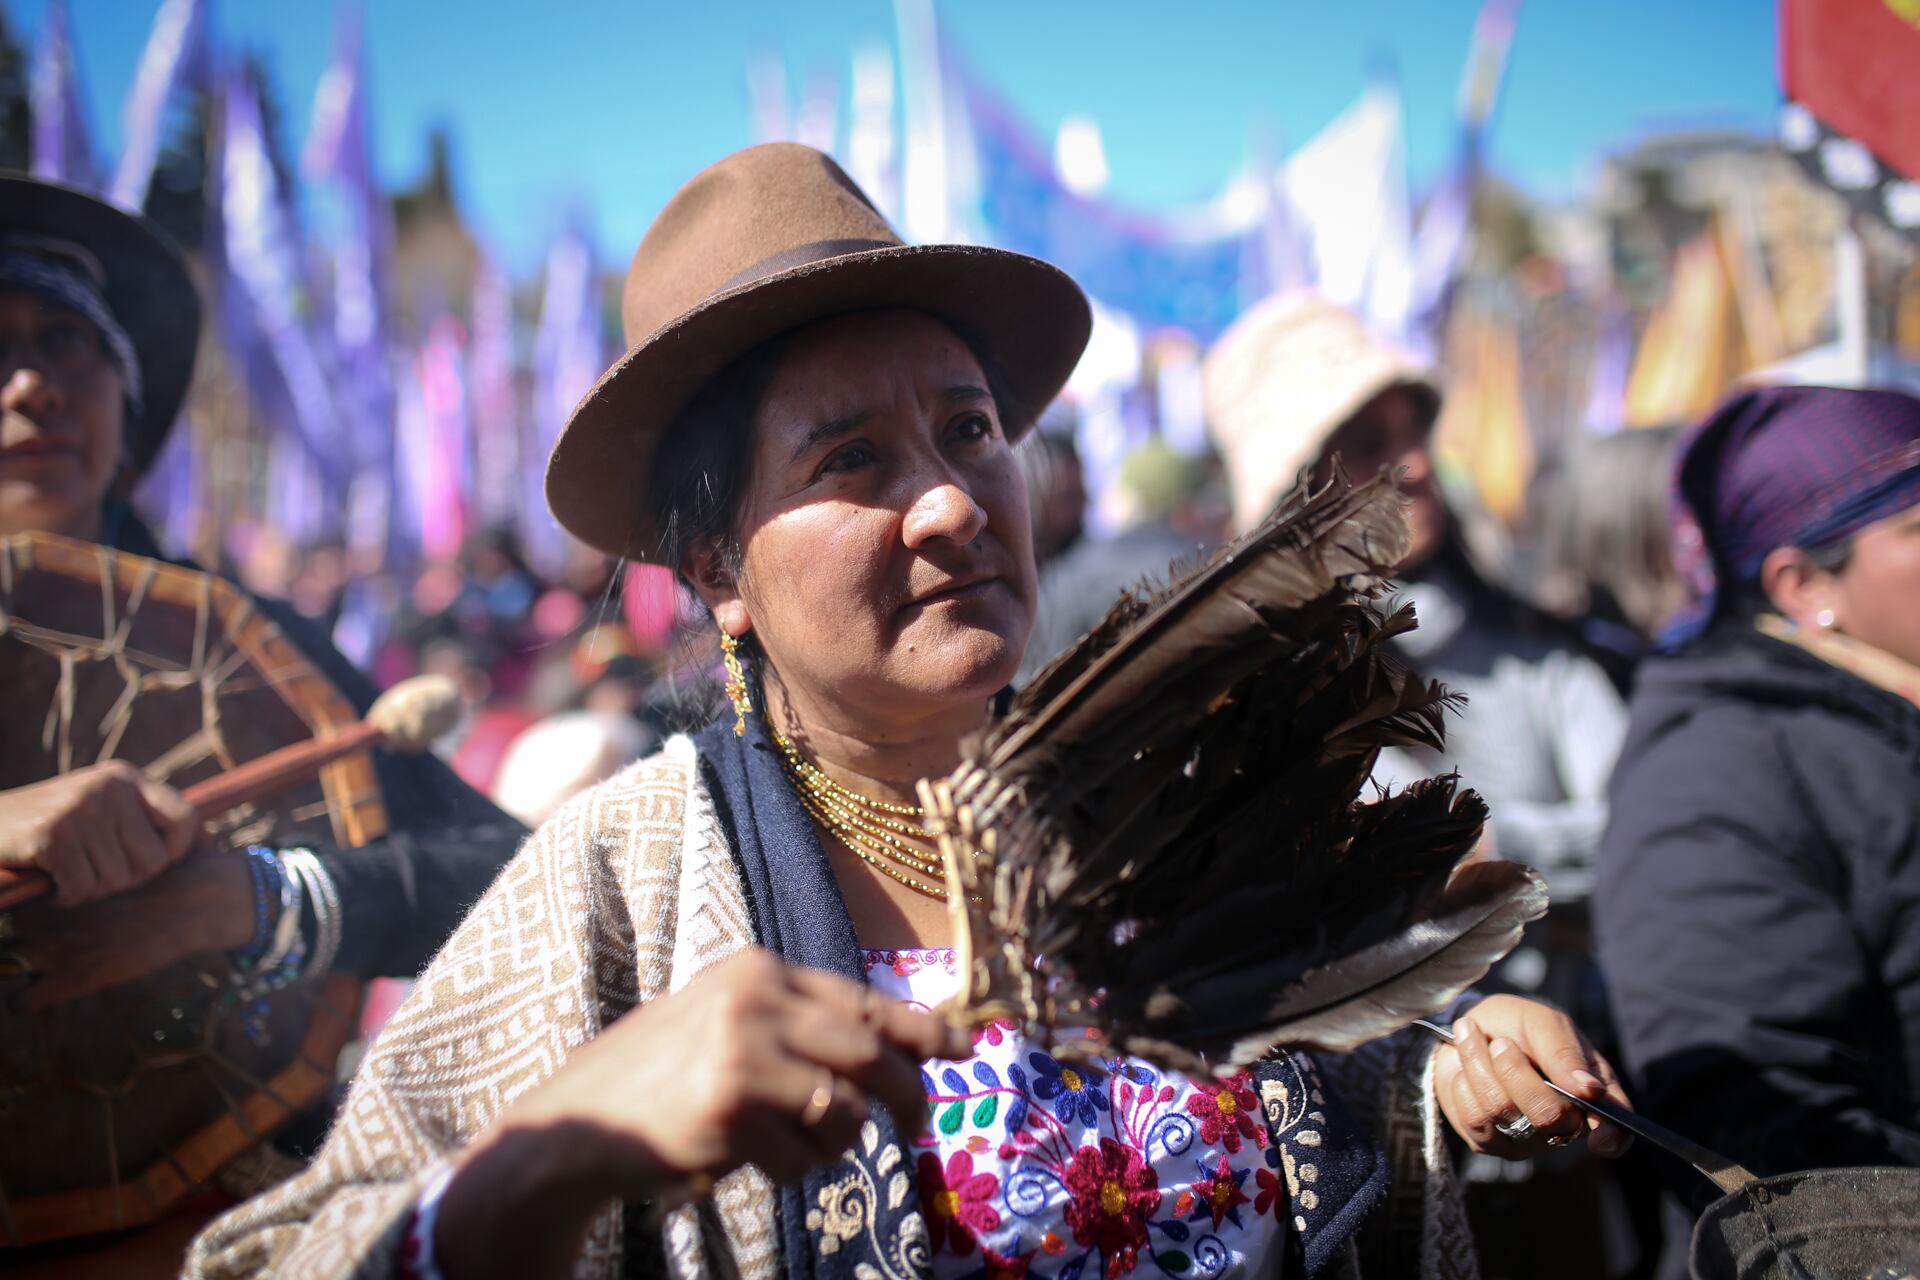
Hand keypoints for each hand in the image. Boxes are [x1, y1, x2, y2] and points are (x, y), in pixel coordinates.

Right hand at [0, 763, 199, 904]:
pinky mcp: (54, 834)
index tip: (158, 865)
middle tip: (95, 876)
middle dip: (126, 880)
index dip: (179, 851)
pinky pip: (82, 887)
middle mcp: (110, 787)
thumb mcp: (102, 809)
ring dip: (91, 889)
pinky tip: (53, 884)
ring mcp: (83, 808)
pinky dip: (67, 895)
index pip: (186, 818)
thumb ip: (147, 821)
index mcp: (126, 778)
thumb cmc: (49, 826)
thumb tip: (210, 841)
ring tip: (69, 874)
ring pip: (116, 879)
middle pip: (153, 861)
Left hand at [7, 848, 255, 1008]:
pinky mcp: (72, 981)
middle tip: (50, 936)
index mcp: (54, 884)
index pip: (16, 896)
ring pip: (9, 962)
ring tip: (45, 964)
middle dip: (23, 933)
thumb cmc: (171, 874)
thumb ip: (97, 864)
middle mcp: (46, 915)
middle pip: (10, 928)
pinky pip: (23, 1001)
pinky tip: (42, 993)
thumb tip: (88, 865)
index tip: (45, 908)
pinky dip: (27, 1001)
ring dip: (22, 964)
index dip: (30, 902)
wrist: (198, 901)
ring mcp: (55, 950)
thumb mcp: (128, 856)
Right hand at [435, 949, 968, 1279]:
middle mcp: (754, 1000)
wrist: (581, 1123)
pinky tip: (754, 1160)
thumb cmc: (664, 1076)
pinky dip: (795, 1170)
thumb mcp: (731, 1023)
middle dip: (907, 1095)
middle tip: (918, 1123)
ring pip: (845, 1109)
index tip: (965, 1047)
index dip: (921, 1028)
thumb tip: (903, 1047)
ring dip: (839, 1142)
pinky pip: (804, 1156)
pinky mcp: (730, 1109)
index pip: (862, 1000)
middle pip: (870, 1053)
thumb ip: (803, 1025)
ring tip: (799, 1142)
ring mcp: (742, 1053)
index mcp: (758, 971)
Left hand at [1433, 994, 1633, 1159]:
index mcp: (1590, 1095)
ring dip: (1482, 1066)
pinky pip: (1473, 1117)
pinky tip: (1468, 1068)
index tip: (1598, 1137)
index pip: (1614, 1132)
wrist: (1466, 1028)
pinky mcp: (1488, 1143)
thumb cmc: (1515, 1026)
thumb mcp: (1541, 1022)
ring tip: (1480, 1043)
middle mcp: (1563, 1125)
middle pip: (1549, 1116)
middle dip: (1516, 1070)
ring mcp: (1526, 1140)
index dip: (1611, 1138)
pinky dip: (1465, 1080)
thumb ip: (1564, 1052)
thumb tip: (1590, 1091)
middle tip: (1502, 1043)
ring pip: (1503, 1111)